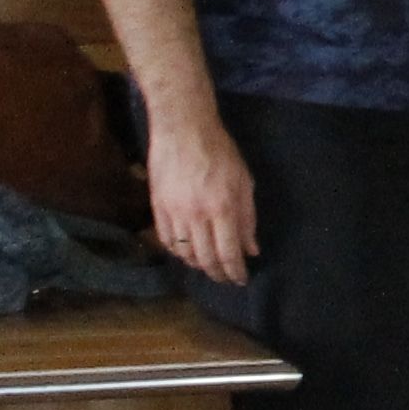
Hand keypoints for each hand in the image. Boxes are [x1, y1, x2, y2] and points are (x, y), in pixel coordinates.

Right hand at [147, 102, 258, 286]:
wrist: (183, 130)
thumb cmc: (221, 152)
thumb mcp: (244, 182)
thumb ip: (248, 218)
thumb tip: (252, 249)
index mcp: (222, 208)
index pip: (229, 253)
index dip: (235, 271)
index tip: (241, 279)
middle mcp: (196, 216)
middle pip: (205, 259)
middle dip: (217, 273)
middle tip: (226, 278)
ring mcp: (173, 213)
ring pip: (184, 253)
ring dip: (197, 265)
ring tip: (209, 266)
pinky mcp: (157, 207)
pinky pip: (166, 239)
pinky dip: (177, 251)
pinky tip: (187, 252)